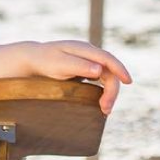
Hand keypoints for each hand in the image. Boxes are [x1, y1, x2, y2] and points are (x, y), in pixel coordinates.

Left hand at [16, 40, 131, 114]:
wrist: (31, 61)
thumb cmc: (44, 62)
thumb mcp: (59, 65)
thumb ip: (79, 66)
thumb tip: (100, 69)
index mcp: (83, 49)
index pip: (107, 59)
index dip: (120, 69)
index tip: (128, 82)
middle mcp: (88, 54)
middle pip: (109, 71)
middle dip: (112, 90)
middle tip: (106, 109)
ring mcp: (87, 62)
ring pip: (106, 77)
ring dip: (108, 93)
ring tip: (104, 110)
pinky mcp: (84, 71)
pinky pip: (99, 81)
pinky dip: (102, 92)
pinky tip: (100, 103)